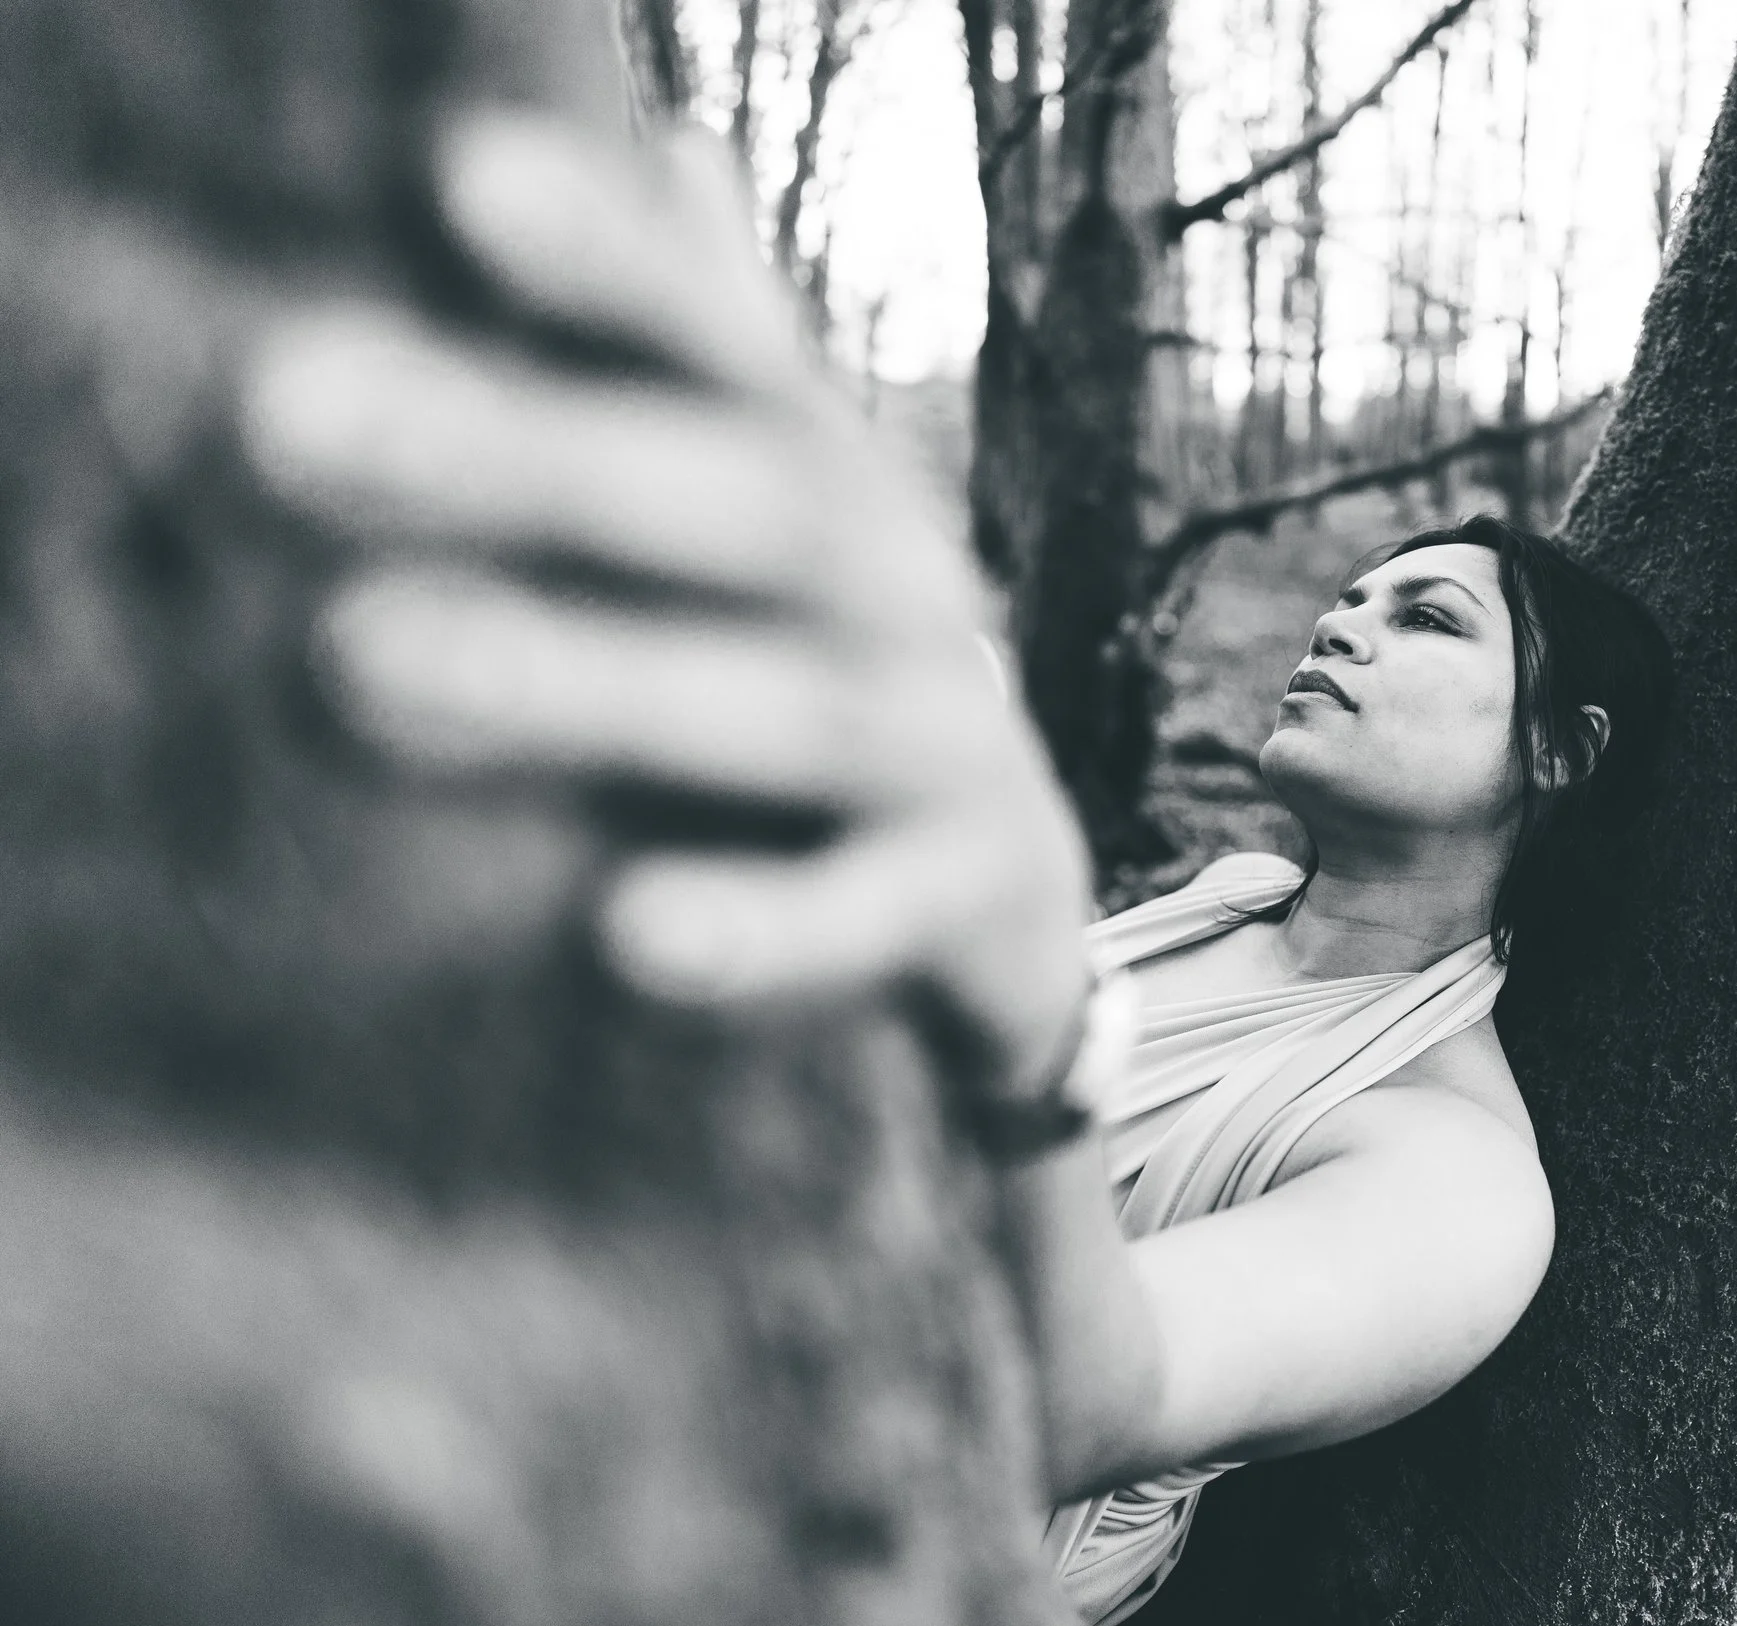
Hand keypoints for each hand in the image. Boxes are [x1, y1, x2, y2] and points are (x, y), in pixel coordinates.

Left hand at [242, 110, 1095, 1107]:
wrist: (1002, 888)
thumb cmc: (830, 671)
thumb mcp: (782, 510)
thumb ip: (714, 353)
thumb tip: (675, 140)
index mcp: (839, 481)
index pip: (731, 351)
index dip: (614, 268)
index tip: (458, 182)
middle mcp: (909, 586)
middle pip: (739, 505)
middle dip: (526, 458)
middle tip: (294, 411)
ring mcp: (954, 739)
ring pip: (786, 708)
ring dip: (585, 680)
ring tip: (359, 656)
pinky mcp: (974, 897)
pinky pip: (867, 916)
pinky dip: (762, 930)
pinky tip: (623, 935)